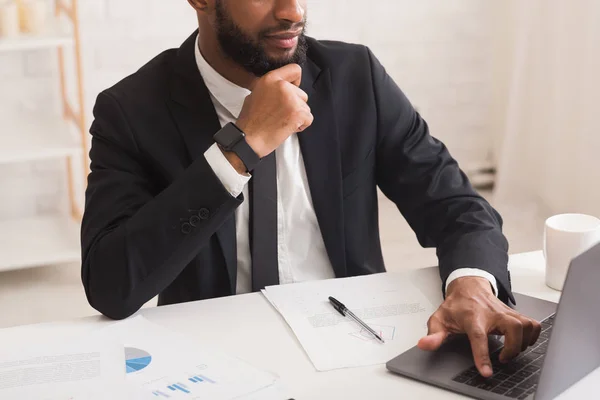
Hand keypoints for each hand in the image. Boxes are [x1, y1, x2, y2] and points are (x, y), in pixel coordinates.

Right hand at [236, 63, 312, 157]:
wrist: (249, 138)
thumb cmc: (250, 121)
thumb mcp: (255, 93)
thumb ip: (271, 88)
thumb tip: (282, 87)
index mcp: (271, 79)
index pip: (295, 70)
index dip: (296, 82)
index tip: (293, 89)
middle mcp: (282, 86)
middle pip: (302, 93)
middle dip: (295, 105)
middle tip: (281, 114)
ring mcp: (291, 100)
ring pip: (306, 107)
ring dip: (297, 116)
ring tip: (282, 121)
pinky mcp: (297, 113)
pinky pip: (308, 118)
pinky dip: (301, 125)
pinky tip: (287, 127)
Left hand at [417, 277, 541, 377]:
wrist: (468, 287)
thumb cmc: (456, 306)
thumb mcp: (439, 319)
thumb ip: (433, 335)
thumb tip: (424, 345)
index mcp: (472, 317)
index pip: (478, 337)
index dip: (482, 355)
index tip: (486, 372)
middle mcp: (492, 313)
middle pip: (513, 328)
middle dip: (513, 348)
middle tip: (502, 359)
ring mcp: (506, 312)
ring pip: (526, 325)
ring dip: (523, 343)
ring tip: (511, 351)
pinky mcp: (515, 314)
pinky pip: (533, 324)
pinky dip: (532, 336)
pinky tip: (521, 342)